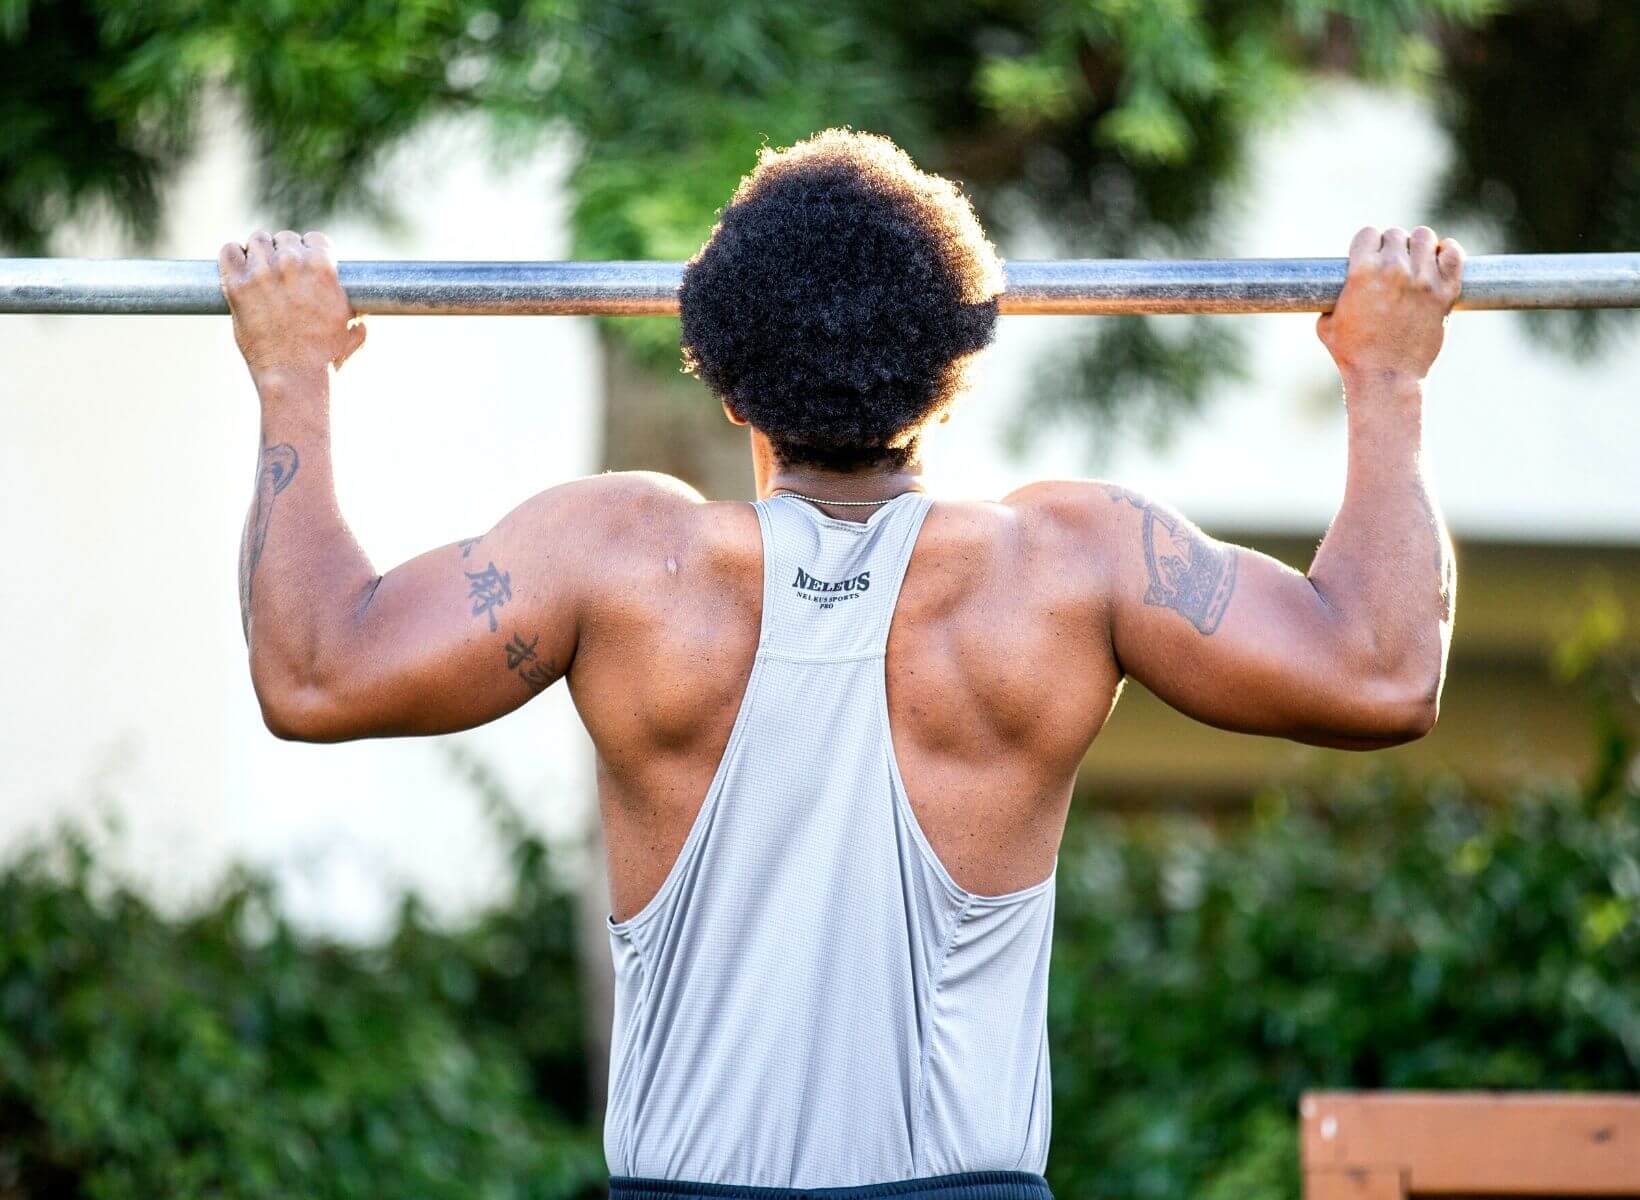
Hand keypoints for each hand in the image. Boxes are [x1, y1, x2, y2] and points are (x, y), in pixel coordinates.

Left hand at [219, 230, 366, 384]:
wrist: (294, 375)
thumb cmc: (324, 358)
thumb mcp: (349, 334)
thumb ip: (356, 320)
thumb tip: (361, 321)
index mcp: (323, 268)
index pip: (315, 239)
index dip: (310, 251)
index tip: (305, 263)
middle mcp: (292, 263)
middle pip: (285, 238)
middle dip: (285, 253)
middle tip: (281, 272)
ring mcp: (262, 272)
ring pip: (257, 240)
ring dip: (259, 252)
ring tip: (259, 269)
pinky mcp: (237, 284)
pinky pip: (230, 251)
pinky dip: (234, 256)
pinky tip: (239, 268)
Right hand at [1317, 225, 1463, 384]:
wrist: (1386, 378)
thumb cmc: (1353, 355)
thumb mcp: (1327, 325)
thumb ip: (1332, 300)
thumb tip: (1334, 293)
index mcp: (1362, 272)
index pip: (1367, 234)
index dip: (1366, 244)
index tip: (1368, 255)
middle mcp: (1394, 269)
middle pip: (1395, 234)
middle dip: (1391, 246)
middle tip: (1391, 264)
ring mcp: (1423, 279)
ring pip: (1425, 237)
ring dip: (1418, 245)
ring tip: (1415, 261)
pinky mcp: (1445, 291)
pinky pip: (1453, 254)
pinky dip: (1447, 252)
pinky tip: (1438, 261)